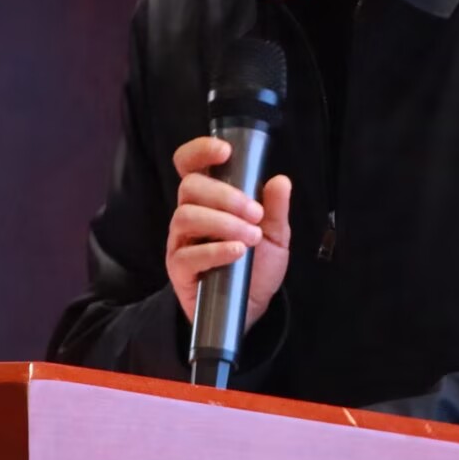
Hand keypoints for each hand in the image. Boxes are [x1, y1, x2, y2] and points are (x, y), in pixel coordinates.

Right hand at [165, 136, 293, 329]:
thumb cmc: (257, 265)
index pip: (190, 165)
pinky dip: (215, 250)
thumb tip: (280, 181)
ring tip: (251, 237)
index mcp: (209, 199)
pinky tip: (237, 252)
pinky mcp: (178, 268)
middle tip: (255, 214)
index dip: (200, 151)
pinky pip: (187, 254)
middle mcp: (189, 214)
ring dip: (223, 223)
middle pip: (190, 187)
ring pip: (186, 216)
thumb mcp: (275, 235)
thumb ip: (276, 209)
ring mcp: (180, 241)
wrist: (250, 308)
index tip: (225, 152)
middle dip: (226, 196)